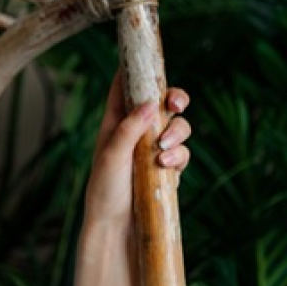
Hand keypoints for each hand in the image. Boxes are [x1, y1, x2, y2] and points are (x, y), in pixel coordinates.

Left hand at [84, 74, 190, 231]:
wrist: (115, 228)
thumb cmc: (104, 190)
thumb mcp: (112, 156)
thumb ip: (130, 129)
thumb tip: (152, 102)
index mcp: (114, 124)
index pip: (126, 89)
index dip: (138, 71)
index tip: (151, 57)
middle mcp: (134, 133)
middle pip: (162, 102)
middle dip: (175, 98)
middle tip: (178, 103)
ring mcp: (152, 150)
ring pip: (177, 127)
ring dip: (177, 132)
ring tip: (163, 150)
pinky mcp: (166, 168)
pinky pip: (182, 152)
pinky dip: (179, 155)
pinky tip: (167, 166)